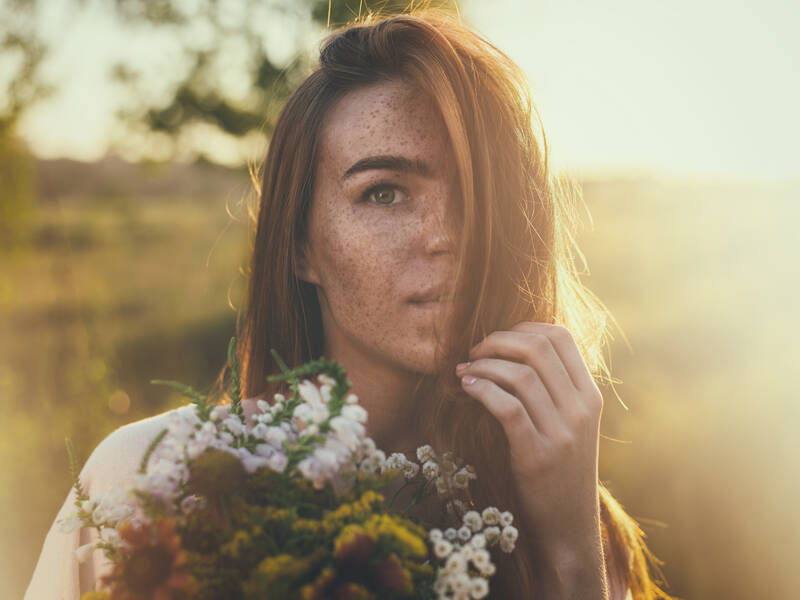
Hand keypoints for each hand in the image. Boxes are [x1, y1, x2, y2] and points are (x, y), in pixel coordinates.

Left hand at [455, 321, 603, 561]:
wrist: (568, 527)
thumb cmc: (560, 471)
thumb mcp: (571, 426)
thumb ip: (554, 390)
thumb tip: (511, 349)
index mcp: (590, 396)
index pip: (561, 337)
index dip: (524, 327)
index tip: (498, 339)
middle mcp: (581, 410)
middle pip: (537, 348)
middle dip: (497, 341)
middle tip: (474, 352)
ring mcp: (562, 434)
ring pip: (520, 374)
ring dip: (484, 365)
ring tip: (464, 371)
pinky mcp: (537, 456)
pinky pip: (507, 407)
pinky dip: (482, 390)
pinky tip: (466, 388)